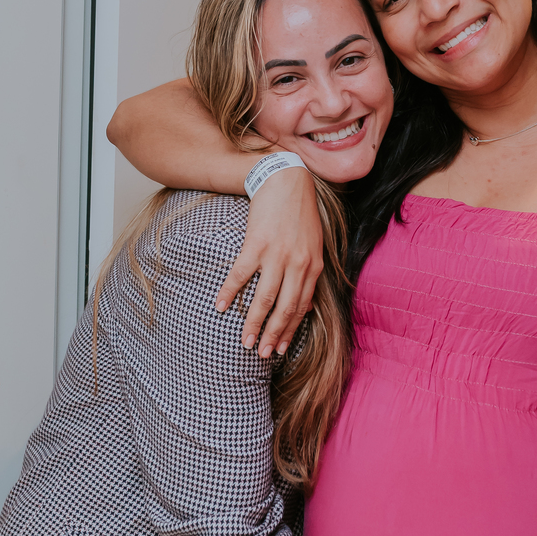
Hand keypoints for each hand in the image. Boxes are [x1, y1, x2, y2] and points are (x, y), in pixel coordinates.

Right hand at [214, 166, 323, 358]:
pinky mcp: (256, 244)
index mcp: (312, 267)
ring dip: (254, 324)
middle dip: (274, 335)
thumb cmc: (299, 215)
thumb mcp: (314, 246)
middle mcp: (297, 264)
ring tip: (246, 341)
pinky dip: (230, 293)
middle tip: (262, 354)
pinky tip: (222, 307)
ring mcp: (276, 255)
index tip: (281, 349)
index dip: (290, 331)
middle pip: (284, 309)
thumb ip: (310, 275)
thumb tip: (305, 306)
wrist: (287, 181)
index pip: (301, 307)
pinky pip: (241, 275)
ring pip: (264, 299)